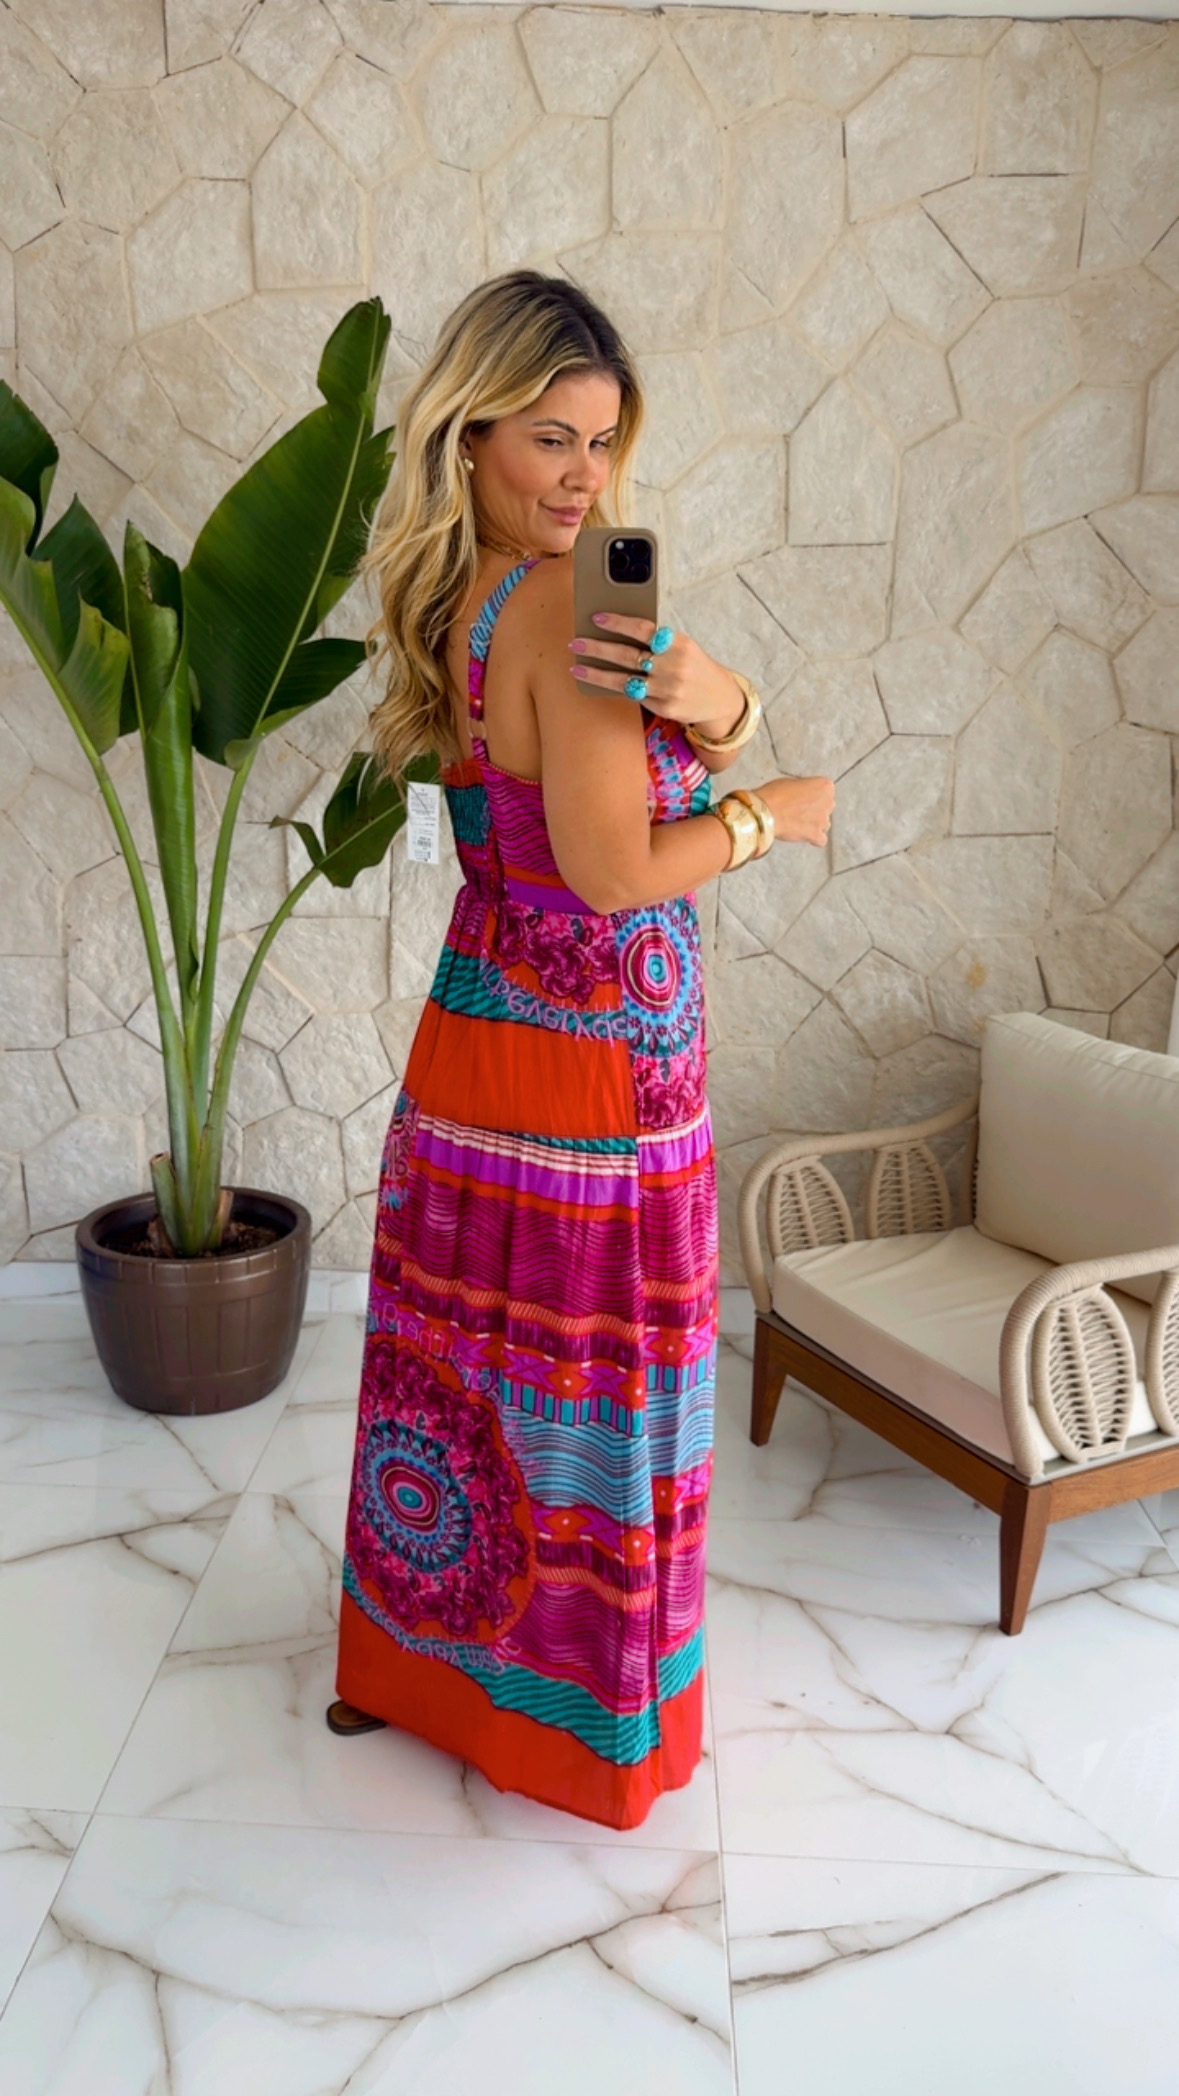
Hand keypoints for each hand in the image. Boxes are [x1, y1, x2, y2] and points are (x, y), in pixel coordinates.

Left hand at [569, 613, 742, 732]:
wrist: (720, 698)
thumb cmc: (694, 666)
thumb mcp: (683, 646)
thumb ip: (657, 641)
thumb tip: (617, 632)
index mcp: (679, 643)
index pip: (643, 629)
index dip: (617, 623)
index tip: (596, 618)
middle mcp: (674, 666)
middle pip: (627, 656)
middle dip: (597, 649)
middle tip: (575, 643)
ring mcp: (669, 690)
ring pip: (624, 681)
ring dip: (597, 674)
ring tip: (577, 668)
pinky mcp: (665, 708)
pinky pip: (634, 696)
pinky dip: (616, 688)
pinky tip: (599, 682)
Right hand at [755, 775, 834, 848]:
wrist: (765, 813)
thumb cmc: (774, 795)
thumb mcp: (791, 781)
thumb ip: (803, 788)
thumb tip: (802, 794)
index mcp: (824, 786)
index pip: (824, 791)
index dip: (812, 795)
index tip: (802, 798)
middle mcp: (828, 802)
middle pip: (825, 808)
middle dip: (814, 810)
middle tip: (798, 811)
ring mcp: (824, 820)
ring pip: (823, 824)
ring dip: (813, 824)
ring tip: (796, 823)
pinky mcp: (817, 835)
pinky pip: (820, 840)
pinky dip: (812, 839)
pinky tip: (801, 834)